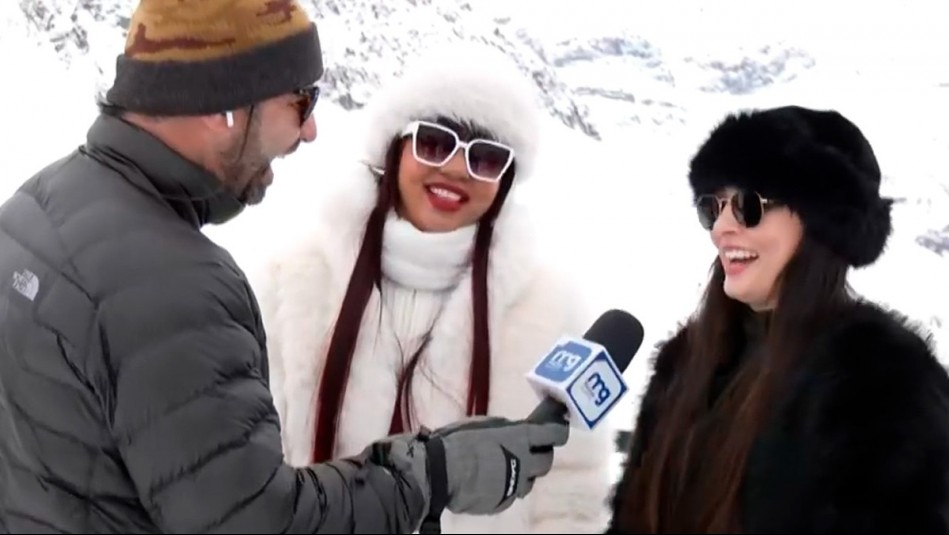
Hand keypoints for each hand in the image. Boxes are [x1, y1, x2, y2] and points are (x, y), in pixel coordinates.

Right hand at [431, 415, 569, 514]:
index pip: (554, 434)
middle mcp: (524, 462)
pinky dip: (504, 487)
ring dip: (523, 473)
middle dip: (541, 455)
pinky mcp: (502, 502)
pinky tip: (490, 482)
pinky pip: (510, 494)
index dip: (558, 432)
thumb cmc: (458, 441)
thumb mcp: (484, 424)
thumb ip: (505, 430)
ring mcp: (514, 485)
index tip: (559, 430)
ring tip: (506, 468)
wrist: (440, 472)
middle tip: (530, 450)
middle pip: (546, 461)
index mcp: (520, 438)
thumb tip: (514, 431)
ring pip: (529, 481)